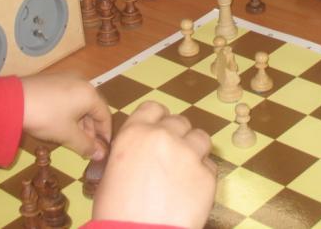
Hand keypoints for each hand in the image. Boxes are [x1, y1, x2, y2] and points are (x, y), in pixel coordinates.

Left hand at [20, 72, 110, 159]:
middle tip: (86, 146)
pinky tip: (60, 123)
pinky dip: (69, 111)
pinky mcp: (53, 79)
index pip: (105, 115)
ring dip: (80, 121)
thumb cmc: (46, 117)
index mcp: (89, 93)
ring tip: (72, 137)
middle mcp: (82, 81)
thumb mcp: (67, 135)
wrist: (12, 101)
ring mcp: (66, 78)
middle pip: (93, 108)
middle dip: (91, 129)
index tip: (102, 150)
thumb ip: (86, 146)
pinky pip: (68, 97)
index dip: (105, 135)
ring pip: (80, 102)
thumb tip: (100, 155)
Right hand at [92, 101, 215, 228]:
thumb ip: (130, 152)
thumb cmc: (116, 212)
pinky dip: (202, 176)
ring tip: (185, 170)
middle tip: (172, 156)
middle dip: (177, 136)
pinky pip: (209, 167)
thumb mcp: (111, 173)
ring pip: (200, 138)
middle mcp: (163, 137)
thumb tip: (141, 151)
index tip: (160, 130)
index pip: (154, 108)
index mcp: (134, 133)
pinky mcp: (206, 176)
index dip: (158, 119)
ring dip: (194, 150)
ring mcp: (188, 154)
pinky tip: (190, 192)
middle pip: (179, 121)